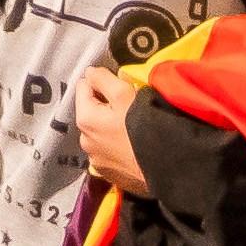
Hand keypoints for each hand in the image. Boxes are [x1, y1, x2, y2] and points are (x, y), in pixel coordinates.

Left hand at [73, 61, 151, 198]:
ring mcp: (95, 160)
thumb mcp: (123, 94)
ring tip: (130, 129)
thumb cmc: (142, 126)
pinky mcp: (107, 173)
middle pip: (91, 111)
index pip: (83, 86)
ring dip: (109, 127)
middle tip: (128, 108)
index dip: (100, 83)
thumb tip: (89, 72)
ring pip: (99, 132)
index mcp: (85, 119)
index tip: (119, 88)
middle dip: (104, 106)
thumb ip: (102, 78)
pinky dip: (115, 145)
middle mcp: (84, 140)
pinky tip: (130, 146)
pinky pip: (107, 151)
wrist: (162, 165)